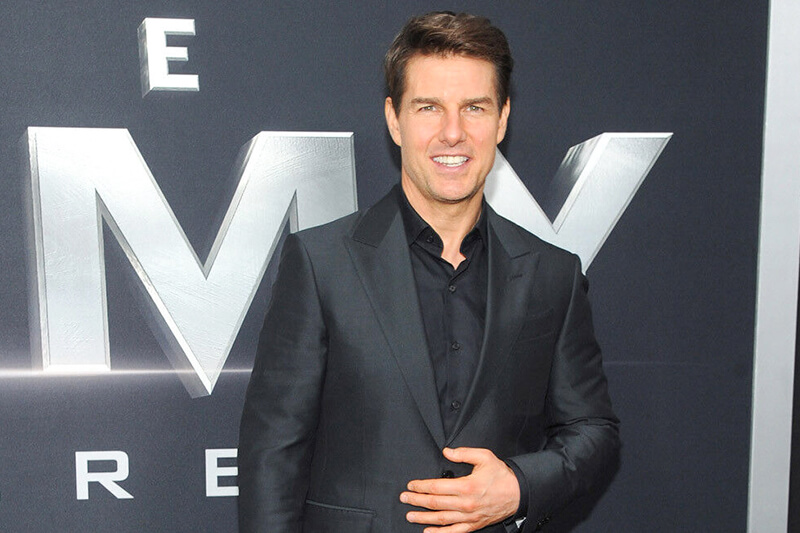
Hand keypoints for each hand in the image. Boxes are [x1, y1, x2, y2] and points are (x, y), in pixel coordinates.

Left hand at [399, 447, 520, 532]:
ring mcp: (469, 517)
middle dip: (417, 501)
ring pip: (441, 519)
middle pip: (435, 503)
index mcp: (467, 486)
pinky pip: (454, 532)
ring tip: (410, 516)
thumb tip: (447, 452)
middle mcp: (466, 504)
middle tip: (404, 498)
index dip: (421, 486)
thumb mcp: (484, 457)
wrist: (518, 493)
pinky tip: (428, 532)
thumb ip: (463, 453)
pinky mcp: (474, 525)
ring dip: (423, 518)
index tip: (411, 484)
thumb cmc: (501, 475)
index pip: (437, 487)